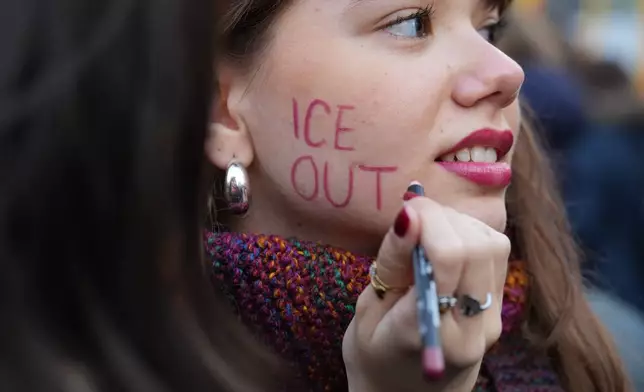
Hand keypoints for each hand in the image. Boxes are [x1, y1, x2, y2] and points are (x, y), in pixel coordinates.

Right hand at [342, 195, 509, 391]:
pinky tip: (445, 244)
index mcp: (429, 333)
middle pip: (477, 246)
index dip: (428, 220)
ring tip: (427, 233)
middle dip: (443, 217)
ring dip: (459, 224)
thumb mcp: (365, 314)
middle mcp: (472, 328)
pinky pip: (496, 255)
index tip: (403, 213)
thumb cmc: (374, 357)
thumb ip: (390, 265)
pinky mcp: (500, 310)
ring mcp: (492, 319)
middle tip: (412, 219)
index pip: (448, 258)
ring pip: (493, 244)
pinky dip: (471, 235)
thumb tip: (410, 213)